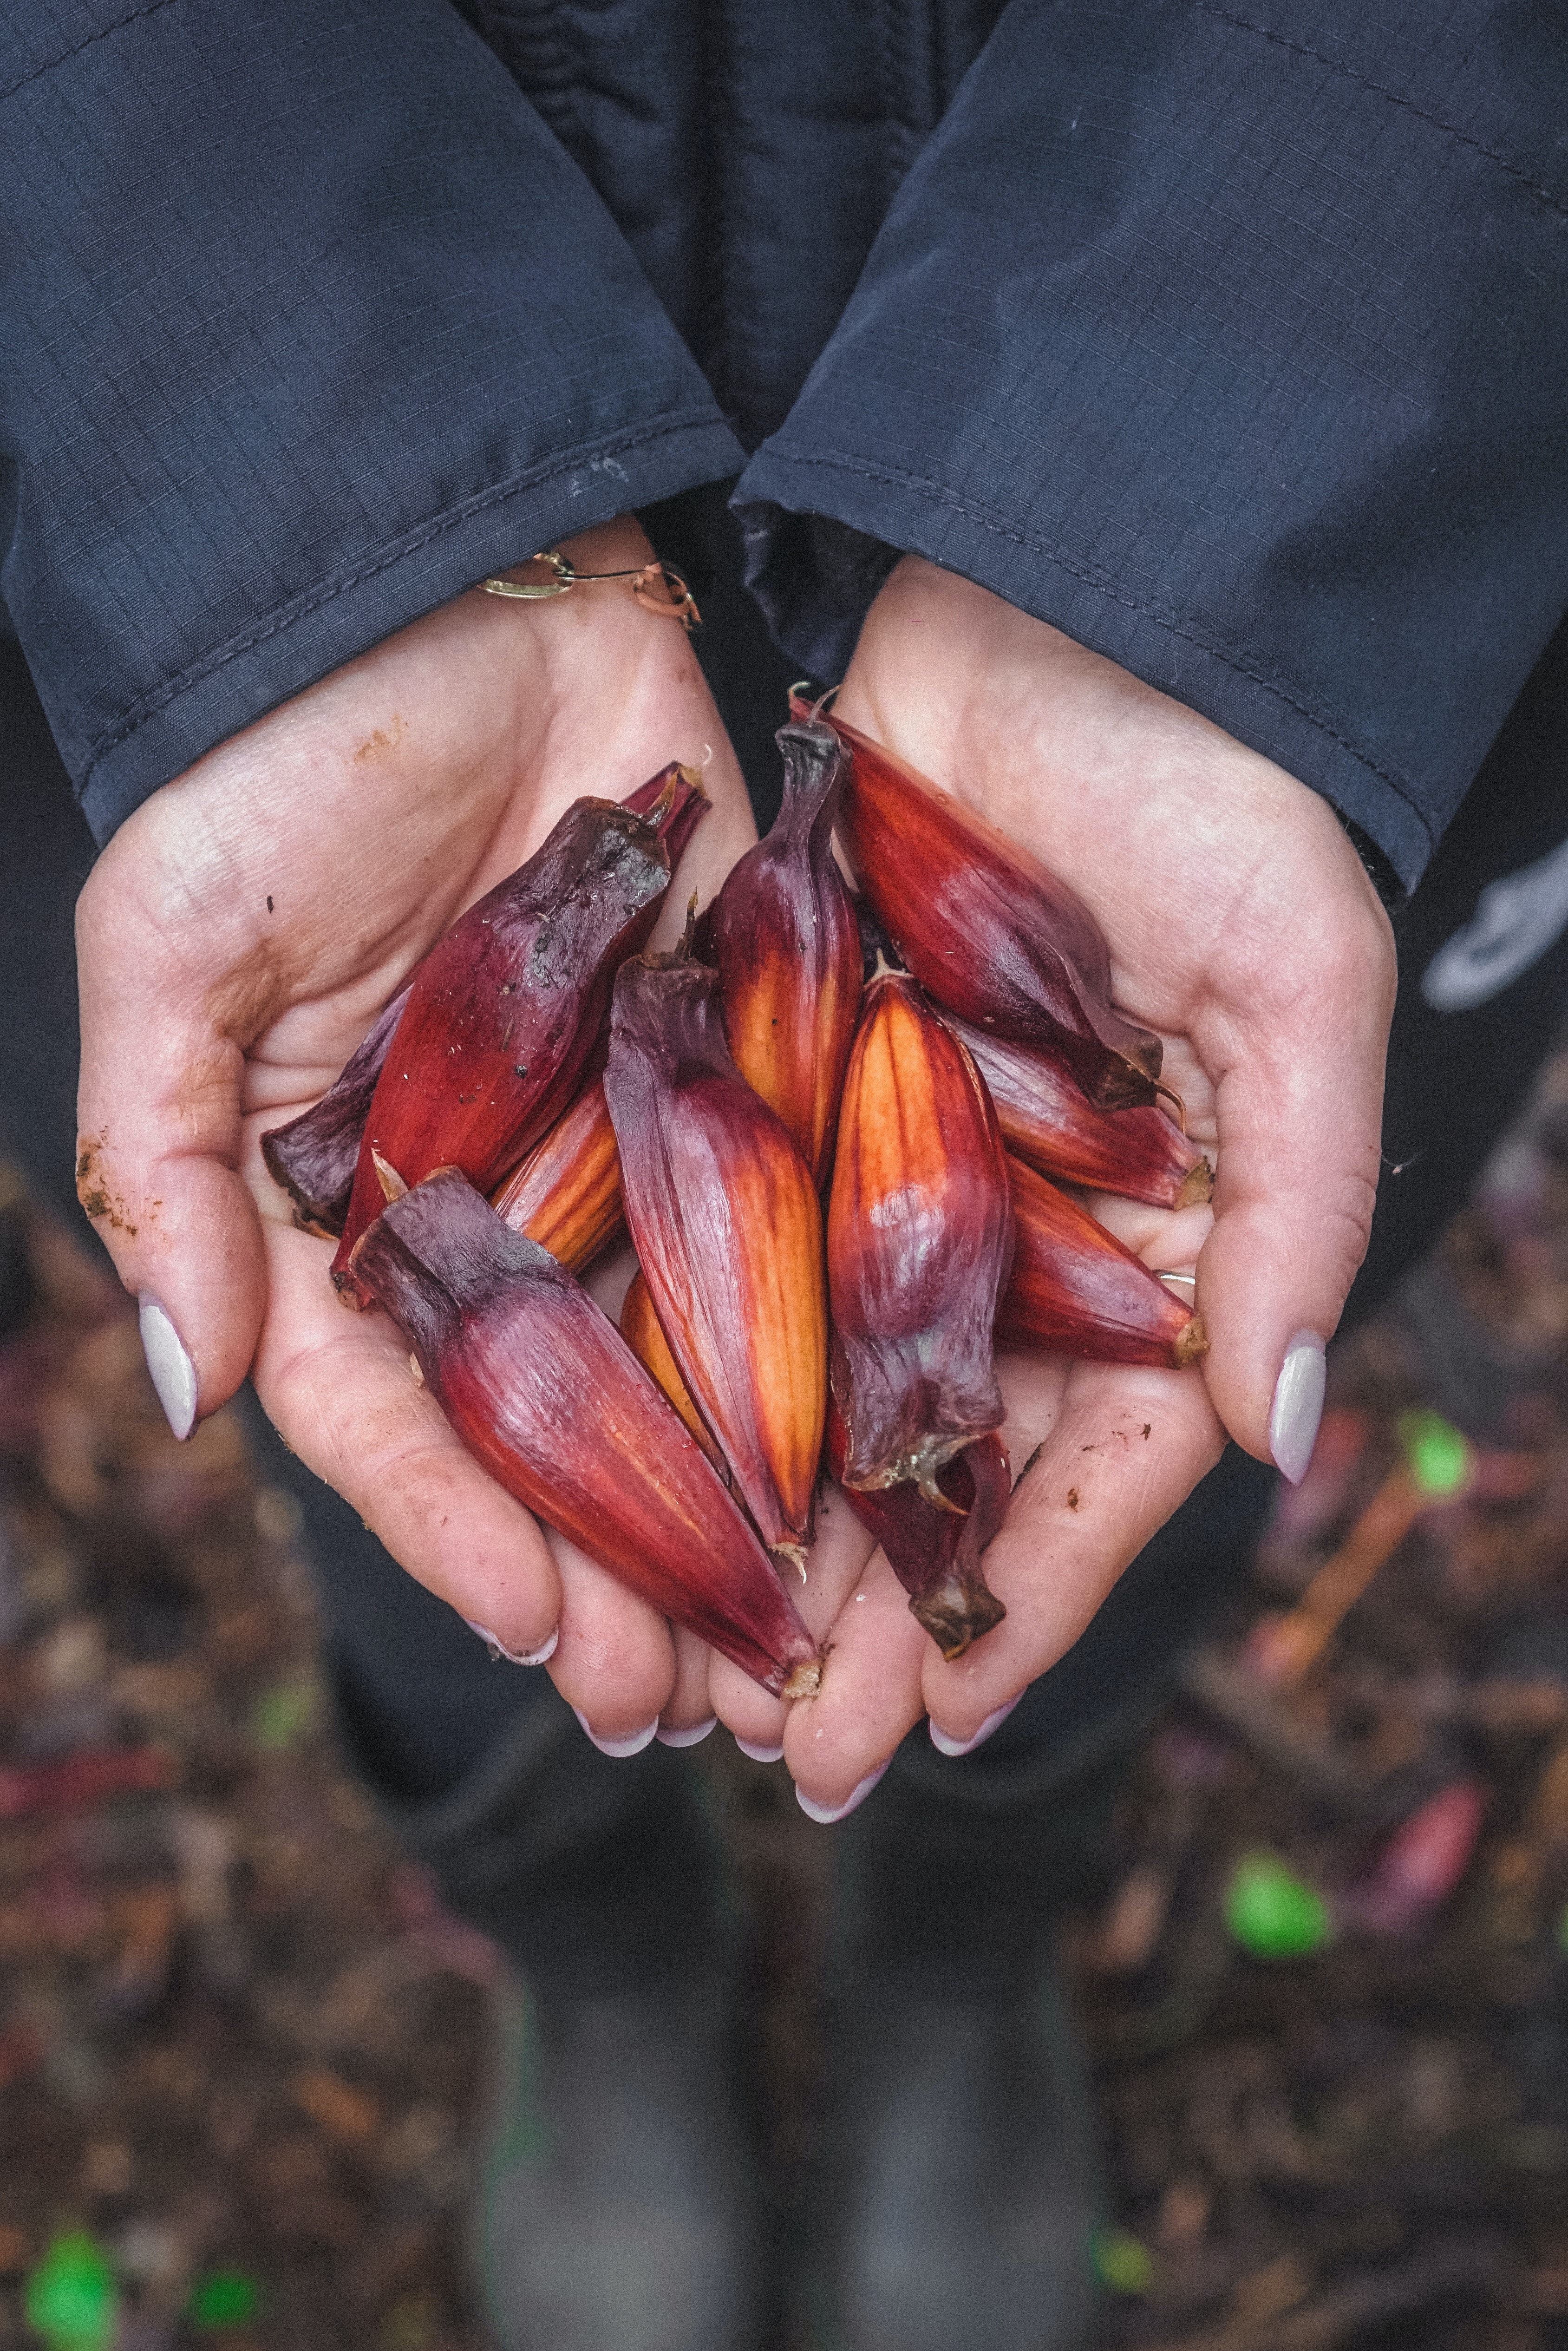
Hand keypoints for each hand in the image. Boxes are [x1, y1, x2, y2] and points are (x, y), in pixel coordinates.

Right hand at [75, 517, 768, 1743]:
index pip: (400, 1415)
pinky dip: (834, 1344)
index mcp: (347, 1206)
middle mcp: (493, 1203)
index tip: (553, 1646)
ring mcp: (621, 1146)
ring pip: (689, 1364)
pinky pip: (789, 1223)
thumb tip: (180, 1388)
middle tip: (704, 1703)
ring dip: (748, 1507)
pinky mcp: (739, 1070)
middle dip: (627, 1570)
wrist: (452, 576)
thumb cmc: (280, 763)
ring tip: (815, 1640)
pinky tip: (891, 1453)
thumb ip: (158, 1166)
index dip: (468, 1538)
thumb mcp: (169, 953)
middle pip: (564, 1428)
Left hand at [763, 556, 1396, 1808]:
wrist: (1059, 598)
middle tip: (781, 1752)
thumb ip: (1298, 1214)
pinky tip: (609, 1479)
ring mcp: (883, 1174)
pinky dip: (671, 1370)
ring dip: (748, 1537)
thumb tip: (1278, 1434)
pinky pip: (719, 1257)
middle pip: (932, 1468)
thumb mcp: (1301, 992)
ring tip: (676, 1672)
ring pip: (811, 1396)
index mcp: (1157, 1245)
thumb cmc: (1219, 786)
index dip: (1026, 1601)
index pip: (1098, 1466)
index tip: (937, 1724)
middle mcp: (1012, 1237)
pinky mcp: (774, 1094)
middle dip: (859, 1617)